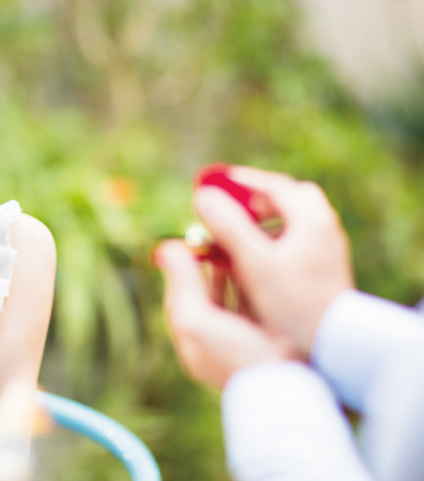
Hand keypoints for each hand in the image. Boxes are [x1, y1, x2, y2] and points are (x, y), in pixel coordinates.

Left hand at [156, 240, 299, 389]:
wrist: (284, 387)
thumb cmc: (235, 356)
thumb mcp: (197, 320)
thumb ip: (181, 283)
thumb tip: (162, 249)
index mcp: (192, 338)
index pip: (181, 294)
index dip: (184, 266)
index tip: (191, 239)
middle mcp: (215, 338)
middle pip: (207, 293)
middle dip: (210, 266)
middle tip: (216, 236)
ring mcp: (242, 337)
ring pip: (232, 294)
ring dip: (234, 270)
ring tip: (238, 243)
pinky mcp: (267, 334)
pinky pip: (256, 300)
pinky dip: (255, 281)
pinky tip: (262, 261)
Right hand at [195, 166, 354, 355]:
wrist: (332, 351)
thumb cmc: (294, 307)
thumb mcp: (255, 264)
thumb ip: (228, 227)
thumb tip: (202, 196)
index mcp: (312, 221)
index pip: (276, 186)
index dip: (242, 182)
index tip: (214, 182)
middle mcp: (325, 231)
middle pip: (288, 201)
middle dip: (255, 200)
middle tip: (227, 205)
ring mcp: (327, 253)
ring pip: (291, 224)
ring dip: (262, 222)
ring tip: (235, 233)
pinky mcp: (323, 274)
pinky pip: (294, 244)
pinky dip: (270, 242)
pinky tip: (252, 262)